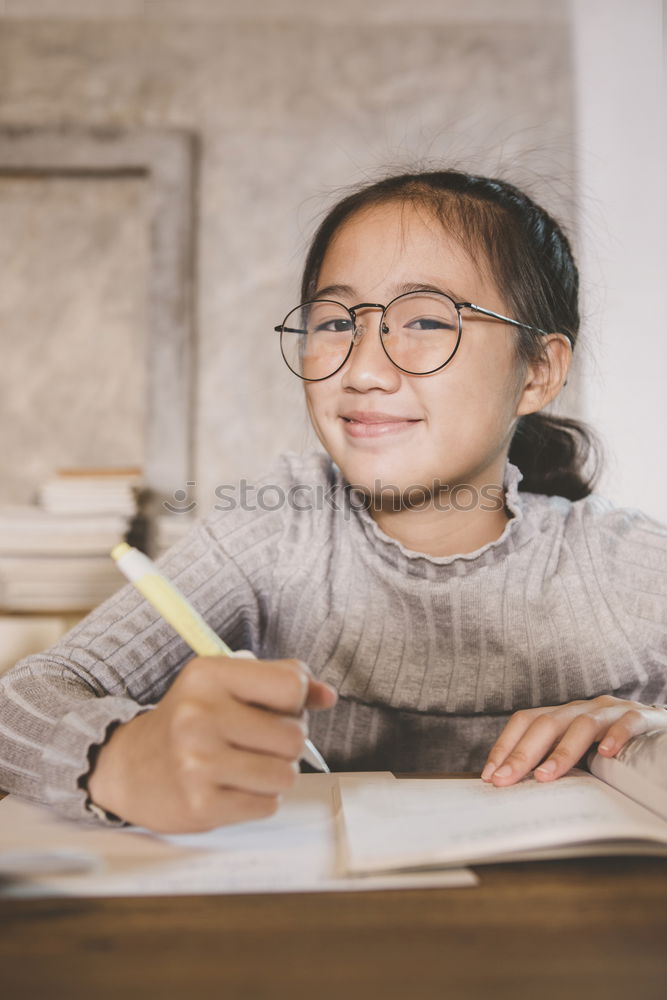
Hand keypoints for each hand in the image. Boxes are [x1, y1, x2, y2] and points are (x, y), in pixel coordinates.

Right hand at [87, 656, 336, 832]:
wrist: (130, 767)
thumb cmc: (190, 720)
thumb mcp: (226, 684)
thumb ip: (281, 682)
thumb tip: (327, 696)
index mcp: (208, 675)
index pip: (291, 685)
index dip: (297, 700)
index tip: (281, 706)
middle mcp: (199, 715)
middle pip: (293, 736)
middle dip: (285, 742)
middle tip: (256, 740)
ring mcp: (198, 762)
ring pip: (285, 774)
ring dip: (274, 773)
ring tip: (244, 764)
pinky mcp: (201, 804)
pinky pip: (267, 804)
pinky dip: (258, 798)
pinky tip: (230, 785)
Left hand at [481, 695, 666, 785]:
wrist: (660, 725)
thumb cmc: (614, 743)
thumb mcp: (580, 749)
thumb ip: (555, 760)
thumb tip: (516, 786)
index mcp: (564, 713)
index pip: (526, 721)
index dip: (505, 745)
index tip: (490, 775)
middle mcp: (582, 707)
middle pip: (546, 723)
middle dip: (521, 753)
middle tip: (504, 781)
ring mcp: (611, 711)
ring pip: (582, 724)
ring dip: (561, 752)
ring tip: (545, 777)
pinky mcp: (641, 717)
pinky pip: (627, 722)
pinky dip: (617, 735)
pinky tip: (608, 754)